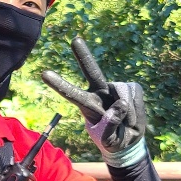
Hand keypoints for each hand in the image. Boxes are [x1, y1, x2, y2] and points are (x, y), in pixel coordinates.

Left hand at [41, 37, 150, 167]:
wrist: (129, 141)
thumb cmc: (113, 141)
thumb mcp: (109, 141)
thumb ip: (111, 125)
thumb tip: (120, 104)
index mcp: (87, 106)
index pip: (71, 94)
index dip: (59, 84)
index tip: (44, 74)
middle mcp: (99, 92)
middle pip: (92, 71)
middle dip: (84, 55)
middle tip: (75, 40)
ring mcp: (115, 89)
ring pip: (122, 92)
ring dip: (128, 112)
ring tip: (126, 124)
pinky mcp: (131, 88)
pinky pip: (134, 94)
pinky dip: (136, 109)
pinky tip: (132, 116)